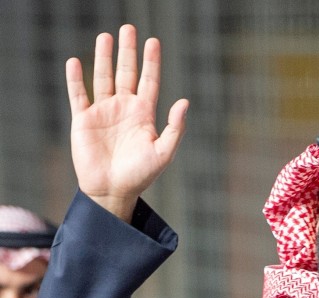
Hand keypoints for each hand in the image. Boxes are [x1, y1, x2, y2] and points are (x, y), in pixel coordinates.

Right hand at [66, 24, 188, 221]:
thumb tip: (184, 101)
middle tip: (129, 28)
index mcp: (144, 114)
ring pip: (103, 78)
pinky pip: (79, 95)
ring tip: (105, 36)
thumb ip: (175, 127)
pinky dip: (76, 79)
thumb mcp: (164, 152)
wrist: (113, 191)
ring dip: (104, 58)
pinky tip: (75, 62)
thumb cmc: (141, 175)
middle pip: (126, 73)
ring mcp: (103, 112)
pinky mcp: (84, 120)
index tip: (153, 41)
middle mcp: (124, 109)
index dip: (151, 62)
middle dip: (128, 51)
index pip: (149, 81)